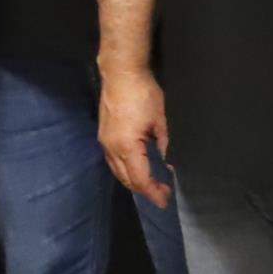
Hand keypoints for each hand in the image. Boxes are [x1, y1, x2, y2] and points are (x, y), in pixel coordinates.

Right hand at [98, 68, 172, 204]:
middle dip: (144, 190)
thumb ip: (165, 144)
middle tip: (162, 194)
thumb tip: (169, 163)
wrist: (120, 73)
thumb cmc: (143, 93)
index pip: (140, 178)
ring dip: (133, 181)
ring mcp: (104, 142)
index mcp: (127, 146)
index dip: (153, 192)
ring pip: (117, 171)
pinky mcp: (103, 135)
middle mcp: (111, 148)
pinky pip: (112, 161)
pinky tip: (136, 168)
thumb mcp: (161, 120)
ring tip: (151, 185)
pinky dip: (125, 170)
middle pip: (126, 179)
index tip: (166, 200)